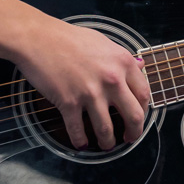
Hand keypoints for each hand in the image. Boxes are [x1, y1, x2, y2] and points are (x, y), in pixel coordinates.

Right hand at [12, 17, 149, 150]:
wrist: (39, 38)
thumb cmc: (70, 38)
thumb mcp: (105, 43)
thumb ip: (123, 58)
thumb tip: (140, 66)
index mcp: (123, 63)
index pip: (143, 94)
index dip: (143, 110)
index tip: (139, 117)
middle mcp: (112, 80)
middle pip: (133, 115)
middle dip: (134, 132)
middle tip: (129, 138)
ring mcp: (91, 93)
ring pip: (106, 128)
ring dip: (108, 142)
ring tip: (106, 145)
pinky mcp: (69, 103)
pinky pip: (78, 130)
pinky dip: (80, 141)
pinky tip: (81, 144)